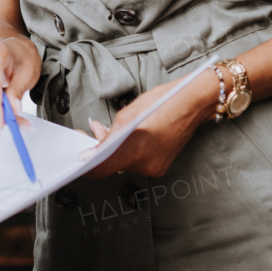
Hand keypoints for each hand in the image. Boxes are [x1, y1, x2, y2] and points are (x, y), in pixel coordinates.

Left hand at [80, 72, 215, 178]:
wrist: (194, 103)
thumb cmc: (163, 102)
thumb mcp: (128, 114)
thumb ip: (108, 136)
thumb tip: (93, 150)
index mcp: (136, 151)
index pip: (103, 168)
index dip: (87, 163)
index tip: (78, 154)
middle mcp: (146, 165)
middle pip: (112, 164)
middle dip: (99, 148)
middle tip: (90, 131)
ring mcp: (155, 167)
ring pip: (124, 162)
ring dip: (112, 147)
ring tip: (106, 128)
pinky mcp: (160, 164)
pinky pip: (136, 160)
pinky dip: (127, 149)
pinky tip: (124, 135)